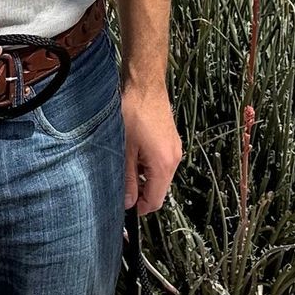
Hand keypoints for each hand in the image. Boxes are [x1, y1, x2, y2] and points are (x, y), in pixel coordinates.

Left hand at [120, 77, 181, 214]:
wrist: (145, 85)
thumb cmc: (134, 112)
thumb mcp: (124, 150)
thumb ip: (127, 179)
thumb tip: (127, 202)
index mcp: (163, 165)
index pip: (155, 201)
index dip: (139, 209)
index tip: (124, 208)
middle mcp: (174, 159)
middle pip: (159, 190)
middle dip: (140, 193)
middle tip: (120, 186)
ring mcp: (174, 150)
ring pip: (159, 177)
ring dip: (142, 178)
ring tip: (124, 165)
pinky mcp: (171, 142)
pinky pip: (161, 163)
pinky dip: (147, 166)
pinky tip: (133, 154)